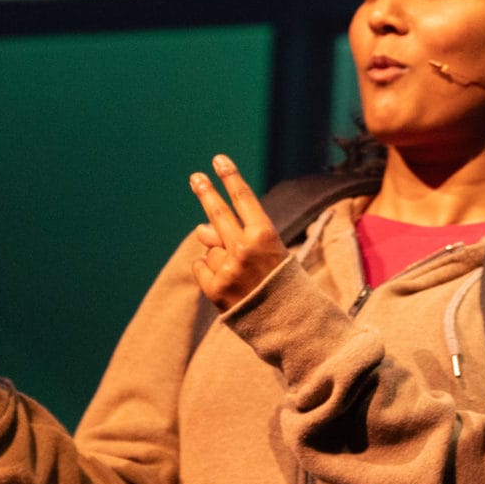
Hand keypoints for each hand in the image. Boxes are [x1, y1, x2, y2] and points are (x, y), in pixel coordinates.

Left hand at [188, 154, 285, 310]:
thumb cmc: (279, 281)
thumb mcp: (267, 253)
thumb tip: (199, 228)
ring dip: (220, 256)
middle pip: (218, 213)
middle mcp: (245, 248)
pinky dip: (209, 272)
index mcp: (265, 235)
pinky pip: (201, 267)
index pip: (243, 198)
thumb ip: (235, 236)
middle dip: (206, 192)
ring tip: (242, 274)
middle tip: (195, 177)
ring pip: (211, 248)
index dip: (230, 178)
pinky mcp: (215, 289)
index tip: (218, 160)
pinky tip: (229, 283)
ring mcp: (228, 269)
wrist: (288, 323)